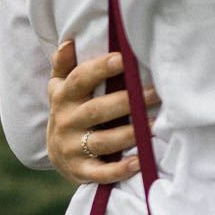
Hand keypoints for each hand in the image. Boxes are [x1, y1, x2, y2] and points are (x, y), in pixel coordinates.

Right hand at [44, 39, 155, 185]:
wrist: (57, 153)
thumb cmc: (69, 110)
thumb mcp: (60, 87)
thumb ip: (64, 64)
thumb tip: (69, 42)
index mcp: (64, 97)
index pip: (80, 79)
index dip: (100, 69)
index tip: (124, 59)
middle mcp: (66, 121)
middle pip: (97, 110)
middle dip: (128, 101)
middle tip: (157, 92)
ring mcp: (72, 148)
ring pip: (102, 141)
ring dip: (130, 134)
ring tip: (155, 125)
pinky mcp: (80, 171)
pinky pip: (100, 172)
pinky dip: (119, 169)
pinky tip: (140, 161)